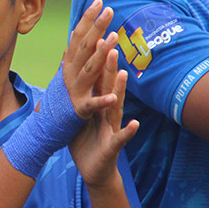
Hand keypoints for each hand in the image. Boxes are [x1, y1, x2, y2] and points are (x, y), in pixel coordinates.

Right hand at [61, 0, 118, 118]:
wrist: (45, 127)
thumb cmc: (60, 99)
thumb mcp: (64, 75)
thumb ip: (71, 59)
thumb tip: (73, 40)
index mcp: (69, 65)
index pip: (78, 36)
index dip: (88, 18)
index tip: (99, 1)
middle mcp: (70, 74)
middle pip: (85, 47)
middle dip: (96, 28)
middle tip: (109, 10)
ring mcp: (75, 90)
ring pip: (90, 69)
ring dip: (101, 53)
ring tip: (114, 38)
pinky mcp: (80, 109)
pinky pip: (92, 104)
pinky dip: (102, 100)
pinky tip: (114, 96)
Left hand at [69, 40, 138, 188]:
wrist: (95, 170)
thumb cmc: (87, 141)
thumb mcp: (81, 114)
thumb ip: (82, 95)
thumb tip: (73, 75)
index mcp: (96, 104)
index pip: (96, 78)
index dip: (95, 59)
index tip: (94, 37)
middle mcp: (106, 111)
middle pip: (107, 85)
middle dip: (109, 65)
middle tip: (111, 42)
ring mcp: (112, 127)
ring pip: (116, 106)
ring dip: (118, 90)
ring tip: (122, 74)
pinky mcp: (113, 146)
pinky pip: (122, 138)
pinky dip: (128, 131)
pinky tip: (135, 124)